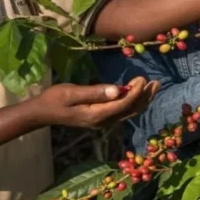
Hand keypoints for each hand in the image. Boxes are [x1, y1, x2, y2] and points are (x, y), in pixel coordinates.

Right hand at [31, 77, 159, 128]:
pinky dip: (133, 101)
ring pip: (128, 112)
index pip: (124, 104)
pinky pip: (122, 111)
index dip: (136, 92)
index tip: (142, 78)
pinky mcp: (101, 118)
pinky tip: (137, 92)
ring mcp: (102, 121)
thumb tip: (117, 90)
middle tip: (156, 82)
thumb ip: (95, 92)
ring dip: (141, 99)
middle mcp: (103, 121)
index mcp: (97, 115)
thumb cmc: (55, 99)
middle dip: (145, 97)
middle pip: (131, 110)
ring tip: (152, 86)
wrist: (43, 113)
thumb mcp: (72, 93)